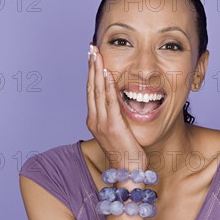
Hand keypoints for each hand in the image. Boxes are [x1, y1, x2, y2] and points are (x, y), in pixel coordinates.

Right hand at [86, 45, 147, 171]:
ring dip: (96, 70)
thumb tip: (122, 102)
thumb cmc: (127, 152)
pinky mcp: (113, 126)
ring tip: (96, 54)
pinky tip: (106, 72)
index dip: (91, 72)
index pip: (91, 91)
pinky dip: (107, 86)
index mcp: (95, 120)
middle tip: (91, 48)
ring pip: (97, 91)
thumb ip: (117, 116)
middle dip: (91, 66)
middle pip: (90, 87)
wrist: (128, 171)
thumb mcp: (119, 131)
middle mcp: (95, 119)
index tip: (92, 56)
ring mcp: (102, 123)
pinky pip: (109, 101)